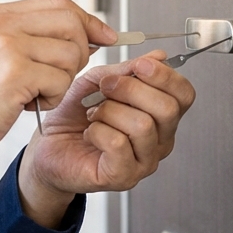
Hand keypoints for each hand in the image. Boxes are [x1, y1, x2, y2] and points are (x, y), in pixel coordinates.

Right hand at [0, 0, 116, 182]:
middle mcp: (1, 23)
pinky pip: (61, 81)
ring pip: (70, 54)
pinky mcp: (14, 72)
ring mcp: (7, 45)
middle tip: (61, 76)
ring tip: (36, 94)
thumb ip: (32, 38)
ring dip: (63, 81)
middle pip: (71, 22)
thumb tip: (89, 34)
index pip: (59, 3)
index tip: (106, 36)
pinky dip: (53, 98)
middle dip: (80, 52)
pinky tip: (29, 104)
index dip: (87, 19)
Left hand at [17, 52, 195, 226]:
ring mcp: (144, 161)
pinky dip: (97, 131)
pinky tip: (90, 133)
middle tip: (105, 87)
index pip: (184, 95)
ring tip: (94, 115)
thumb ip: (127, 70)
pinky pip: (118, 143)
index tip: (139, 65)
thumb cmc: (74, 116)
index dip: (165, 76)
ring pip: (142, 125)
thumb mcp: (99, 81)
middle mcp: (159, 140)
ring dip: (109, 111)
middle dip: (131, 89)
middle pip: (168, 108)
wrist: (48, 146)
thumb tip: (159, 57)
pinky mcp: (123, 176)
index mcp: (160, 116)